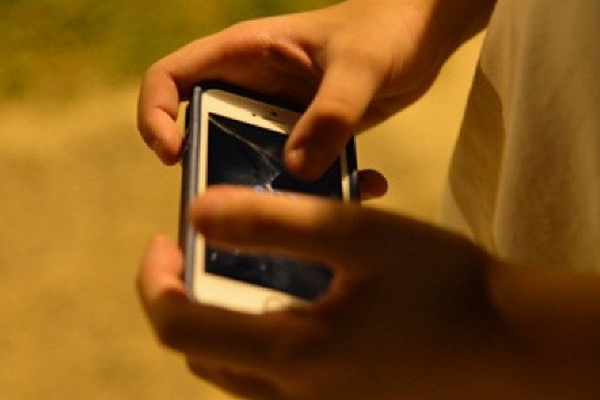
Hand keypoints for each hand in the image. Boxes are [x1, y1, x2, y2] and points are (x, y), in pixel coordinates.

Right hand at [138, 0, 458, 178]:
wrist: (423, 32)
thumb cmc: (389, 26)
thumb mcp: (361, 65)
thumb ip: (332, 114)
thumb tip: (297, 168)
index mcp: (244, 53)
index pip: (169, 79)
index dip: (154, 116)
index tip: (175, 155)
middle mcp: (252, 85)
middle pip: (203, 130)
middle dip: (213, 167)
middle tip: (241, 199)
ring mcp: (279, 112)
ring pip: (250, 157)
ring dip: (269, 186)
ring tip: (305, 206)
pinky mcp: (308, 133)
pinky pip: (295, 167)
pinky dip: (317, 184)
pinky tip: (361, 186)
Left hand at [138, 187, 513, 399]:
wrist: (507, 344)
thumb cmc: (441, 283)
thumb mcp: (358, 234)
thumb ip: (274, 222)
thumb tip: (198, 214)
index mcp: (291, 352)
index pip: (178, 328)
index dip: (154, 282)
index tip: (162, 239)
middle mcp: (292, 395)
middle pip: (199, 354)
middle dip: (181, 301)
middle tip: (196, 255)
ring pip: (230, 372)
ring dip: (215, 323)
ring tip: (234, 275)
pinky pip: (266, 383)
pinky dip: (253, 343)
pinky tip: (283, 306)